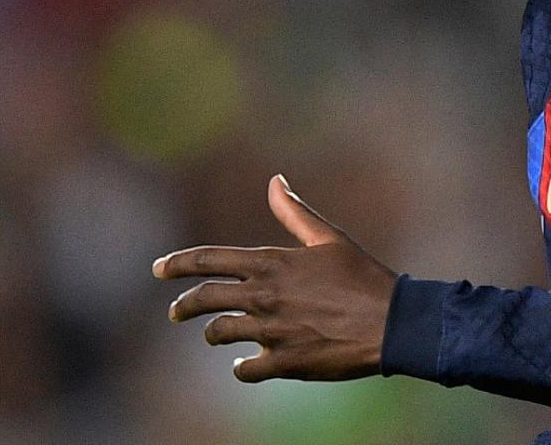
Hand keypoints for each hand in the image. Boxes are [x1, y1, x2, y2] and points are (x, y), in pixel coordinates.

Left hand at [153, 175, 398, 381]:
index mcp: (271, 263)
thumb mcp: (329, 238)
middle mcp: (264, 296)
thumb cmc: (362, 276)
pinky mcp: (284, 361)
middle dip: (183, 306)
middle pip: (204, 298)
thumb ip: (294, 212)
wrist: (392, 322)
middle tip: (175, 312)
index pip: (208, 260)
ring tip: (216, 335)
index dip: (177, 264)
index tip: (158, 269)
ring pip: (220, 333)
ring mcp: (271, 331)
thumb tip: (275, 180)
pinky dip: (242, 368)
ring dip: (214, 334)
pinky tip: (245, 366)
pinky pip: (247, 369)